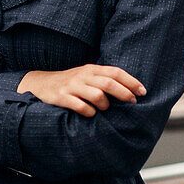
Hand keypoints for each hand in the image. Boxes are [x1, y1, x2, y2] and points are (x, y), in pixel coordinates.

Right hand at [17, 64, 145, 116]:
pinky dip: (89, 112)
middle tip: (132, 102)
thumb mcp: (86, 76)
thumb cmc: (70, 83)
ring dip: (105, 105)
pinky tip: (90, 114)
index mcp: (91, 69)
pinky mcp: (62, 97)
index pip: (115, 72)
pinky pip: (81, 107)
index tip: (143, 92)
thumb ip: (104, 79)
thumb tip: (130, 90)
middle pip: (109, 83)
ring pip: (97, 96)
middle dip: (124, 94)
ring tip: (104, 109)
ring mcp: (72, 86)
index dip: (131, 82)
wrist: (40, 83)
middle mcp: (82, 76)